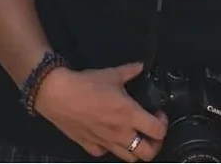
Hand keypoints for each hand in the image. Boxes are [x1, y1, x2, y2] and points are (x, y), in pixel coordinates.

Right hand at [35, 63, 167, 161]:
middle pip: (148, 154)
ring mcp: (105, 143)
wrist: (58, 95)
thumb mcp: (112, 74)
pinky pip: (105, 153)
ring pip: (129, 159)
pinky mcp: (90, 146)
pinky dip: (110, 147)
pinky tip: (109, 136)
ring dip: (135, 149)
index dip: (163, 124)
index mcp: (129, 115)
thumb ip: (130, 71)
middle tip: (150, 131)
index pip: (158, 132)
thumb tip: (141, 66)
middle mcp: (120, 133)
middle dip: (155, 145)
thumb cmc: (87, 84)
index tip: (157, 114)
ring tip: (133, 136)